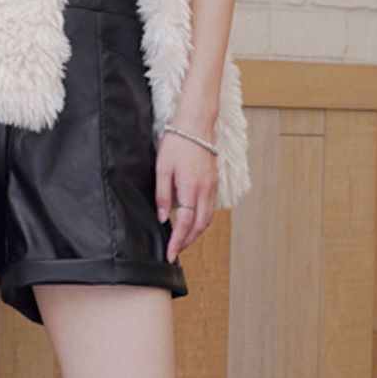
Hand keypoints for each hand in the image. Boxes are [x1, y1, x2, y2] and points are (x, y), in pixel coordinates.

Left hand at [154, 125, 217, 263]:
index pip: (185, 223)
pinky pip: (211, 207)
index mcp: (191, 187)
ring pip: (208, 218)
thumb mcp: (162, 167)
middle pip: (200, 226)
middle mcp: (205, 190)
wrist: (196, 123)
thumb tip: (162, 216)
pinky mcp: (215, 181)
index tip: (170, 254)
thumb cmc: (177, 142)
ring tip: (182, 239)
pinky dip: (202, 219)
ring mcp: (213, 186)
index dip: (177, 241)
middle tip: (175, 250)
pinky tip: (193, 220)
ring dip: (196, 232)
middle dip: (187, 241)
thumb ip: (162, 194)